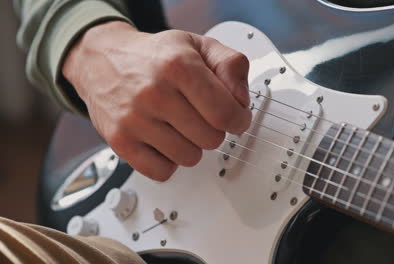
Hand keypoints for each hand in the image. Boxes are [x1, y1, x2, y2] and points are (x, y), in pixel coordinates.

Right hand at [63, 21, 251, 180]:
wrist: (102, 60)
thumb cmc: (154, 56)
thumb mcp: (198, 45)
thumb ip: (231, 65)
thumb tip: (241, 101)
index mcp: (178, 65)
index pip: (225, 113)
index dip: (239, 120)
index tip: (236, 118)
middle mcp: (154, 93)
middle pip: (211, 139)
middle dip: (214, 130)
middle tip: (202, 116)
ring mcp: (134, 119)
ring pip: (189, 158)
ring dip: (191, 145)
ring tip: (179, 125)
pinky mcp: (120, 142)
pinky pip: (162, 172)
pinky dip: (169, 161)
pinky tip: (164, 140)